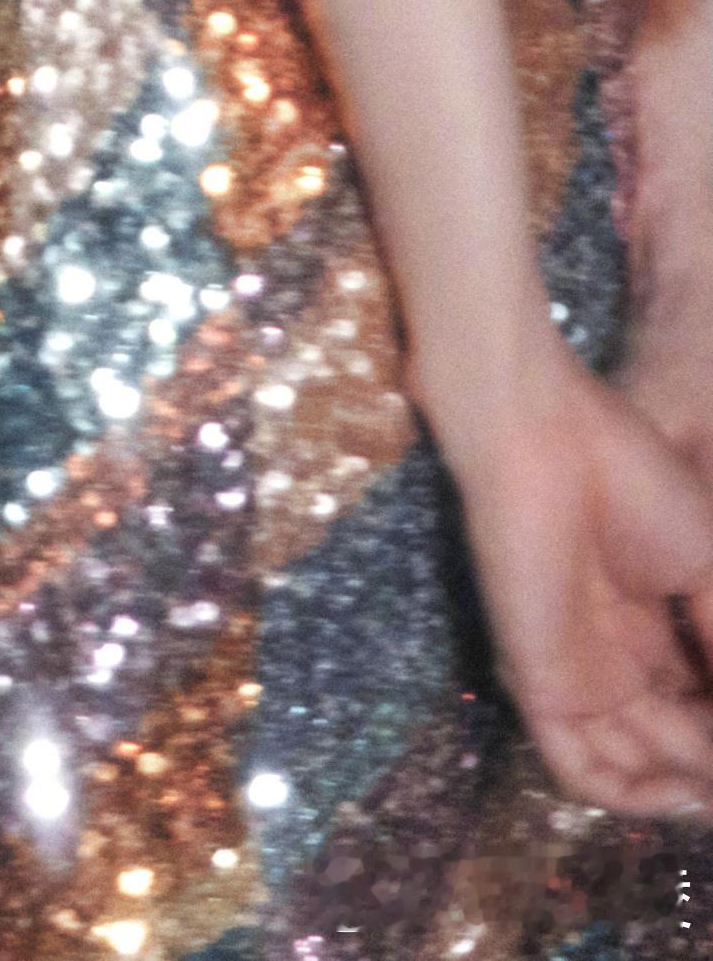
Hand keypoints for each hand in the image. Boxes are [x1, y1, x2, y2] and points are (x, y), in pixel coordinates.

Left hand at [440, 337, 712, 817]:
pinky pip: (578, 768)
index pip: (702, 701)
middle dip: (709, 759)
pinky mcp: (540, 685)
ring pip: (636, 762)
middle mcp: (619, 658)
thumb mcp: (711, 567)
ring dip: (685, 777)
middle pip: (675, 739)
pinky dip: (630, 795)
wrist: (548, 440)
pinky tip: (679, 793)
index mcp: (655, 625)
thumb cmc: (633, 480)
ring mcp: (579, 674)